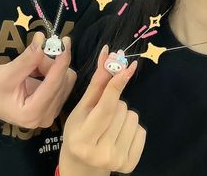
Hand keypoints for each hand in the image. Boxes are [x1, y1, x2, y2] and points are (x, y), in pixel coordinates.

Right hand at [0, 32, 76, 127]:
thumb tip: (42, 39)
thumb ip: (28, 58)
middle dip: (51, 63)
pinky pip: (62, 83)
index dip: (62, 60)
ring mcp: (52, 112)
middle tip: (35, 54)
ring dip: (51, 67)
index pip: (55, 83)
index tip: (65, 42)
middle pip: (62, 81)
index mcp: (33, 113)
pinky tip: (38, 72)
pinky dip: (52, 72)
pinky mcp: (54, 106)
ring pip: (65, 80)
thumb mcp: (6, 73)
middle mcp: (47, 116)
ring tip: (32, 67)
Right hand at [59, 45, 145, 175]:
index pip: (105, 107)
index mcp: (83, 138)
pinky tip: (119, 135)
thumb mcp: (82, 107)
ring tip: (110, 125)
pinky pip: (141, 130)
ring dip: (123, 114)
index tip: (127, 67)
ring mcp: (118, 161)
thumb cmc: (79, 129)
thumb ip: (97, 83)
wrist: (83, 162)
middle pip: (121, 109)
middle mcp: (101, 153)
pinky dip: (131, 126)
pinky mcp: (130, 164)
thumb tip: (108, 54)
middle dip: (115, 103)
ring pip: (132, 117)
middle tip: (103, 113)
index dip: (116, 85)